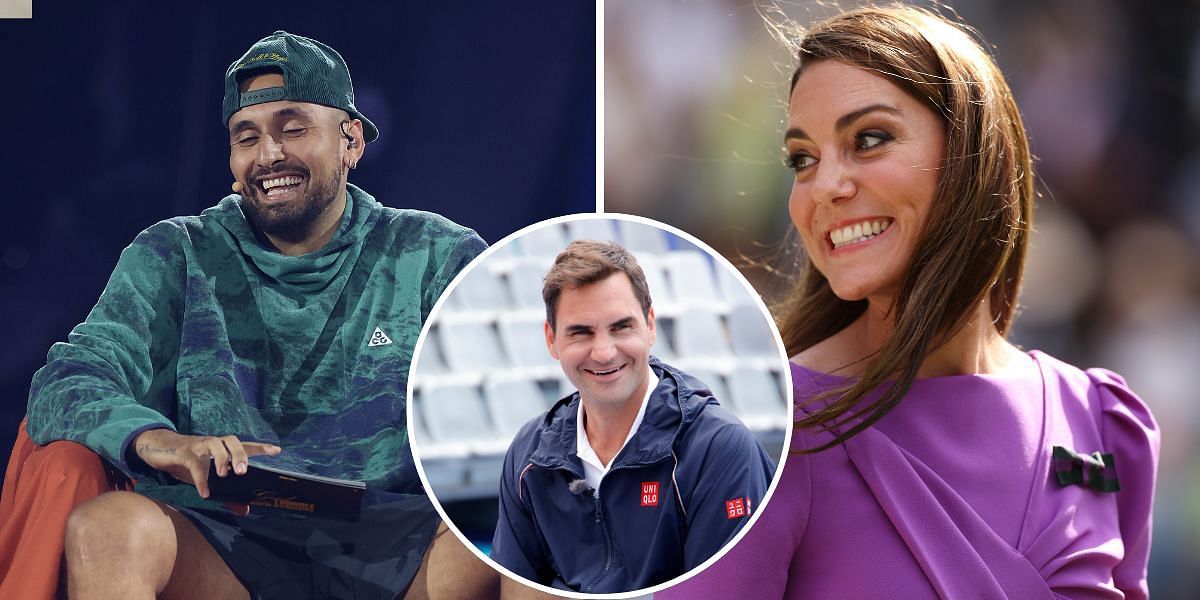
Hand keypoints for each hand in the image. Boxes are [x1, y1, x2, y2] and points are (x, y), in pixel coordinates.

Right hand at [133, 429, 281, 498]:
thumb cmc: (187, 461)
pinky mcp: (184, 452)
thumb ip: (227, 494)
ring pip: (215, 444)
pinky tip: (204, 493)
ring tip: (225, 475)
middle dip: (240, 454)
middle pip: (232, 441)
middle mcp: (213, 443)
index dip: (260, 448)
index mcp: (222, 448)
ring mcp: (199, 445)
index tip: (277, 451)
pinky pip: (194, 464)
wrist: (158, 448)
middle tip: (243, 471)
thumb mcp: (207, 477)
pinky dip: (200, 478)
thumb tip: (246, 510)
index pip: (245, 445)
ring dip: (222, 459)